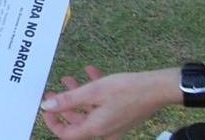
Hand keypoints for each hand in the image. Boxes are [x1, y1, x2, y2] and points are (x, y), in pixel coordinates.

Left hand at [40, 67, 169, 139]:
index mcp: (95, 129)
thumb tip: (47, 106)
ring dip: (78, 95)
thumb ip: (69, 100)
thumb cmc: (127, 90)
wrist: (158, 88)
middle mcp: (104, 130)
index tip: (46, 106)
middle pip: (77, 122)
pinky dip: (95, 91)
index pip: (66, 134)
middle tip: (54, 91)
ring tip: (69, 79)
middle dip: (64, 105)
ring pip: (89, 111)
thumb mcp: (94, 91)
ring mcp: (114, 123)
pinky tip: (91, 72)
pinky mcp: (122, 115)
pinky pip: (103, 105)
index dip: (53, 121)